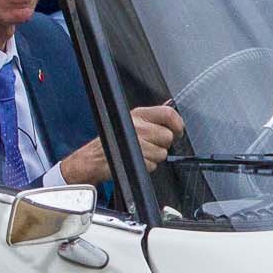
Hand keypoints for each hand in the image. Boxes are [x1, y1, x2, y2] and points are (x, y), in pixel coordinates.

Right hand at [59, 104, 182, 184]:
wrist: (93, 158)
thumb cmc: (112, 139)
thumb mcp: (130, 120)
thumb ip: (151, 117)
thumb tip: (169, 106)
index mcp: (139, 114)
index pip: (168, 113)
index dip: (178, 124)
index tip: (178, 131)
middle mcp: (139, 127)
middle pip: (168, 137)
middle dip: (162, 144)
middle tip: (150, 145)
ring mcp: (138, 144)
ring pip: (162, 153)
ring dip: (154, 157)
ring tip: (139, 153)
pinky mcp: (137, 160)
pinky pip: (153, 165)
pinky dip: (147, 166)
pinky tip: (136, 161)